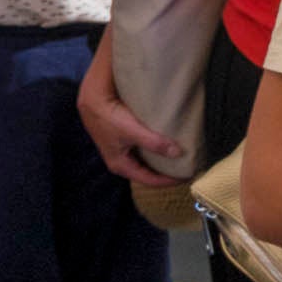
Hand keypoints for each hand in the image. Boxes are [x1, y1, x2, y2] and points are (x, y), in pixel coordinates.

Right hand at [76, 33, 189, 181]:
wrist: (92, 100)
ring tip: (180, 156)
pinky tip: (166, 143)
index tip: (188, 175)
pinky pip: (143, 150)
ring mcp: (122, 151)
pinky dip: (156, 149)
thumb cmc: (109, 117)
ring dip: (161, 160)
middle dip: (167, 172)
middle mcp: (121, 162)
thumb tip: (177, 153)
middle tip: (187, 167)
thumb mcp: (133, 131)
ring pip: (146, 161)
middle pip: (149, 173)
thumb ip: (154, 143)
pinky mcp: (123, 140)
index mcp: (122, 166)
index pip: (151, 180)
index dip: (170, 180)